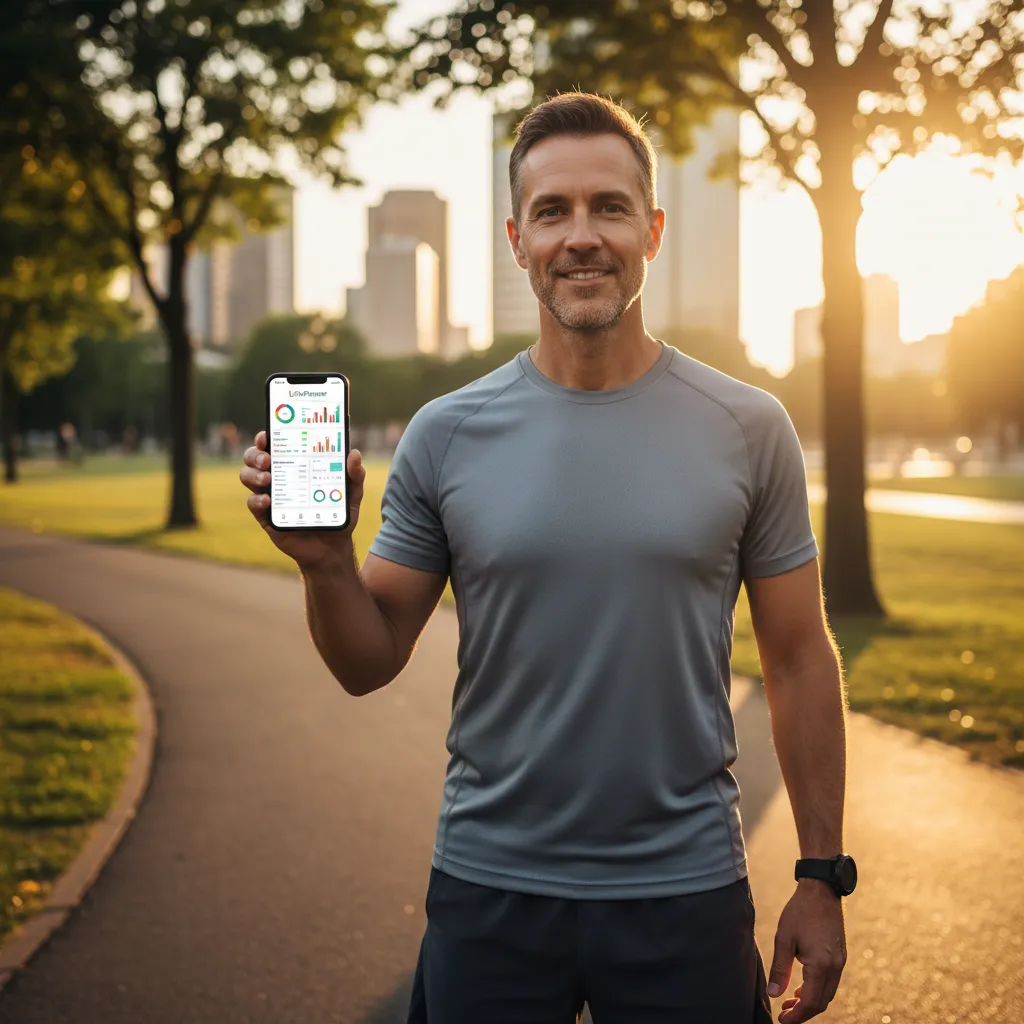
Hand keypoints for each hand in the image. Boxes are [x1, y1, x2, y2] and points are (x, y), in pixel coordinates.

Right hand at [239, 431, 366, 569]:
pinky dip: (256, 500)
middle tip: (267, 459)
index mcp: (295, 466)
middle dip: (255, 454)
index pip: (274, 445)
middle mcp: (278, 477)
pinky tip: (268, 500)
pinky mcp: (266, 516)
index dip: (266, 437)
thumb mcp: (351, 494)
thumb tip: (355, 454)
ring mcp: (270, 496)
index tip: (268, 435)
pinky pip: (252, 503)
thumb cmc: (337, 514)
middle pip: (254, 458)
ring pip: (247, 476)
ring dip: (252, 474)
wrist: (331, 547)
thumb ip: (355, 475)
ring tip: (267, 478)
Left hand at [767, 881, 846, 1022]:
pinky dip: (817, 990)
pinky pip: (830, 982)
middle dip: (803, 1013)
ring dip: (810, 1002)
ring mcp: (840, 962)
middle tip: (783, 1014)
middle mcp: (835, 967)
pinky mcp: (840, 956)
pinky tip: (801, 988)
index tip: (782, 1021)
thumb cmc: (800, 911)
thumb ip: (780, 968)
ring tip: (789, 1003)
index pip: (811, 1002)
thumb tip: (774, 994)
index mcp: (821, 965)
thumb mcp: (784, 938)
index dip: (797, 1016)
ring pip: (827, 993)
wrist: (822, 890)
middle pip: (821, 1002)